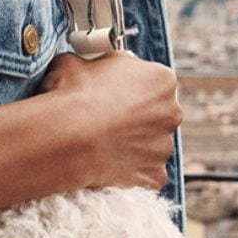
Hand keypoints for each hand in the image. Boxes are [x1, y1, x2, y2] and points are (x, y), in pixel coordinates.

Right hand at [35, 50, 181, 190]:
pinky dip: (129, 170)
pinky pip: (144, 172)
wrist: (66, 137)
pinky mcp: (154, 174)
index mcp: (161, 79)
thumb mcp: (75, 63)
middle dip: (136, 117)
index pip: (151, 81)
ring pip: (150, 144)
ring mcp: (164, 145)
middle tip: (107, 120)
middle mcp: (171, 111)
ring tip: (102, 144)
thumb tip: (83, 69)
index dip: (129, 87)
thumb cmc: (72, 95)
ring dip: (132, 144)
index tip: (112, 93)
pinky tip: (106, 164)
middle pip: (156, 114)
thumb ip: (91, 65)